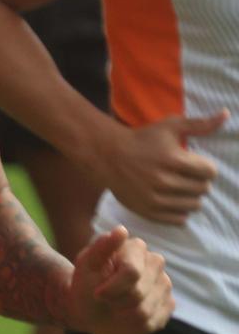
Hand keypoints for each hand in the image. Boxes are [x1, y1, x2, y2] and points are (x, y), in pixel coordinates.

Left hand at [68, 226, 172, 333]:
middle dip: (115, 301)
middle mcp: (155, 263)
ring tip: (114, 306)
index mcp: (135, 248)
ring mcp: (165, 284)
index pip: (132, 273)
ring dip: (123, 314)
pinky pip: (154, 321)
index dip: (112, 288)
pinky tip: (126, 314)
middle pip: (138, 293)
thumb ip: (102, 247)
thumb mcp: (86, 266)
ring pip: (146, 310)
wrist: (90, 307)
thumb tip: (121, 230)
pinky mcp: (169, 304)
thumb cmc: (86, 283)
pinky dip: (135, 324)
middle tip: (104, 299)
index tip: (98, 294)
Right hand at [95, 111, 226, 224]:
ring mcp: (154, 198)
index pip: (210, 172)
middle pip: (203, 189)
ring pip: (193, 205)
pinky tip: (172, 198)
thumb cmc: (142, 139)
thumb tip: (226, 114)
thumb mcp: (170, 126)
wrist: (107, 155)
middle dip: (199, 181)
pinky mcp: (147, 211)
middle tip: (186, 175)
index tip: (194, 163)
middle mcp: (163, 181)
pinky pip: (179, 219)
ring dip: (191, 196)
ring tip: (179, 186)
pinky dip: (180, 210)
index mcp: (171, 159)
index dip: (205, 166)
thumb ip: (200, 124)